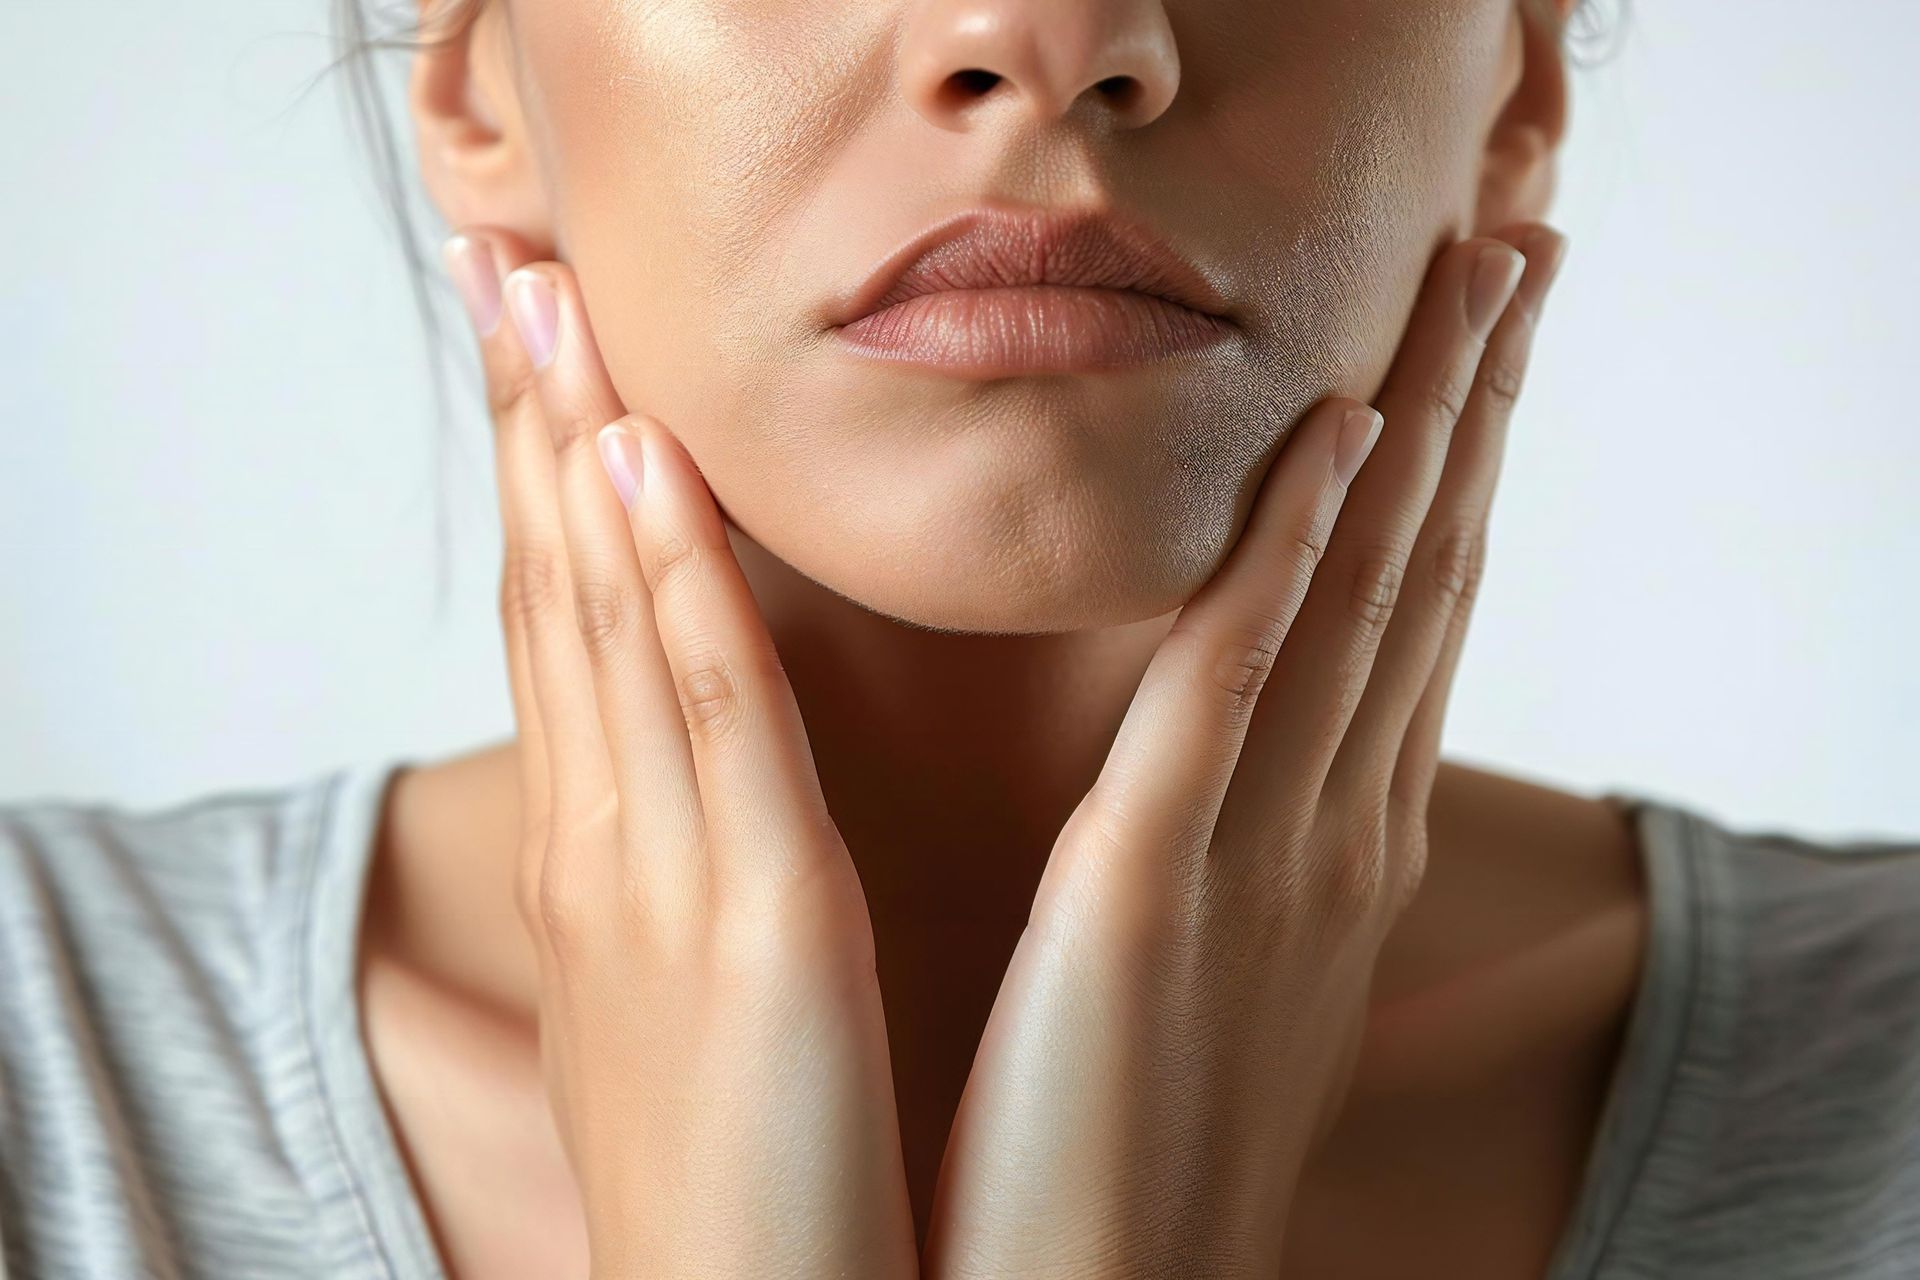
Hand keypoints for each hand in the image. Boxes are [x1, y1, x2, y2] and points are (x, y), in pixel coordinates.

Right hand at [444, 228, 919, 1278]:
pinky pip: (709, 721)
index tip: (534, 353)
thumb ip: (685, 870)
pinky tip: (644, 466)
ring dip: (573, 453)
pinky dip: (671, 583)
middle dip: (525, 427)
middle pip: (555, 598)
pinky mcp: (755, 926)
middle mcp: (609, 848)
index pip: (563, 634)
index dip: (541, 483)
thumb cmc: (740, 1174)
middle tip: (502, 270)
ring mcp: (664, 878)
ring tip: (545, 306)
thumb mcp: (691, 992)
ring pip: (603, 625)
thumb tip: (694, 776)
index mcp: (609, 864)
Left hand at [922, 225, 1568, 1278]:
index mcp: (1333, 850)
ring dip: (1423, 428)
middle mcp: (1332, 833)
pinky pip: (1235, 690)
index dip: (1458, 472)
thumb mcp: (1216, 976)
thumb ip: (1242, 856)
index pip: (1408, 622)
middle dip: (1476, 409)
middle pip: (1421, 578)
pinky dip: (1293, 558)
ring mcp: (1263, 857)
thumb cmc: (1134, 1145)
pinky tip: (1338, 443)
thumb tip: (1250, 768)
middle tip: (1517, 253)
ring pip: (1364, 600)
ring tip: (1472, 281)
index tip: (1480, 348)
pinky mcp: (1157, 890)